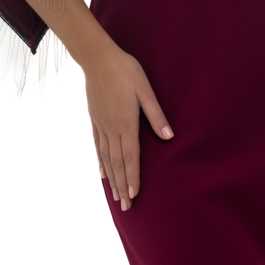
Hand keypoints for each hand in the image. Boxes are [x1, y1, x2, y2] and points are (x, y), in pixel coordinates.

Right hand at [83, 41, 172, 210]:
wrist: (97, 58)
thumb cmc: (125, 70)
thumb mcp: (145, 89)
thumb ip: (156, 114)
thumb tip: (169, 136)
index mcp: (126, 122)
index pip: (130, 156)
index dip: (133, 177)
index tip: (134, 195)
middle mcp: (112, 128)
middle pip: (117, 163)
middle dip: (122, 185)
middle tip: (125, 206)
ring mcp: (101, 125)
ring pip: (106, 158)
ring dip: (112, 178)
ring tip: (115, 196)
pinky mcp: (95, 119)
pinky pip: (98, 146)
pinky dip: (101, 162)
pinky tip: (102, 173)